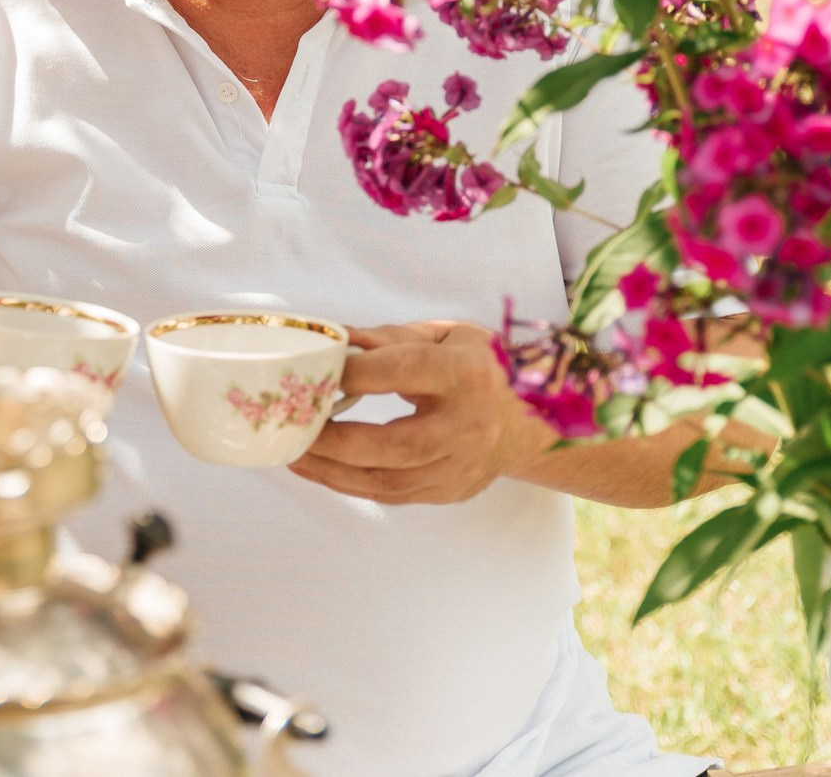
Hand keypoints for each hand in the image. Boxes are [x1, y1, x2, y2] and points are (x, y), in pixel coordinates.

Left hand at [288, 321, 548, 506]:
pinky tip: (323, 470)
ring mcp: (462, 467)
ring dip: (333, 471)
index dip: (355, 373)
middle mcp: (468, 427)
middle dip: (334, 441)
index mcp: (468, 375)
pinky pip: (393, 496)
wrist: (535, 420)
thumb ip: (391, 337)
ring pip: (388, 481)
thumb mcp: (447, 335)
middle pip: (394, 444)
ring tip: (294, 454)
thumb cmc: (483, 367)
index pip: (404, 372)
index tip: (317, 371)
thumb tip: (335, 338)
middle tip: (294, 429)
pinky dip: (351, 484)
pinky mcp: (452, 491)